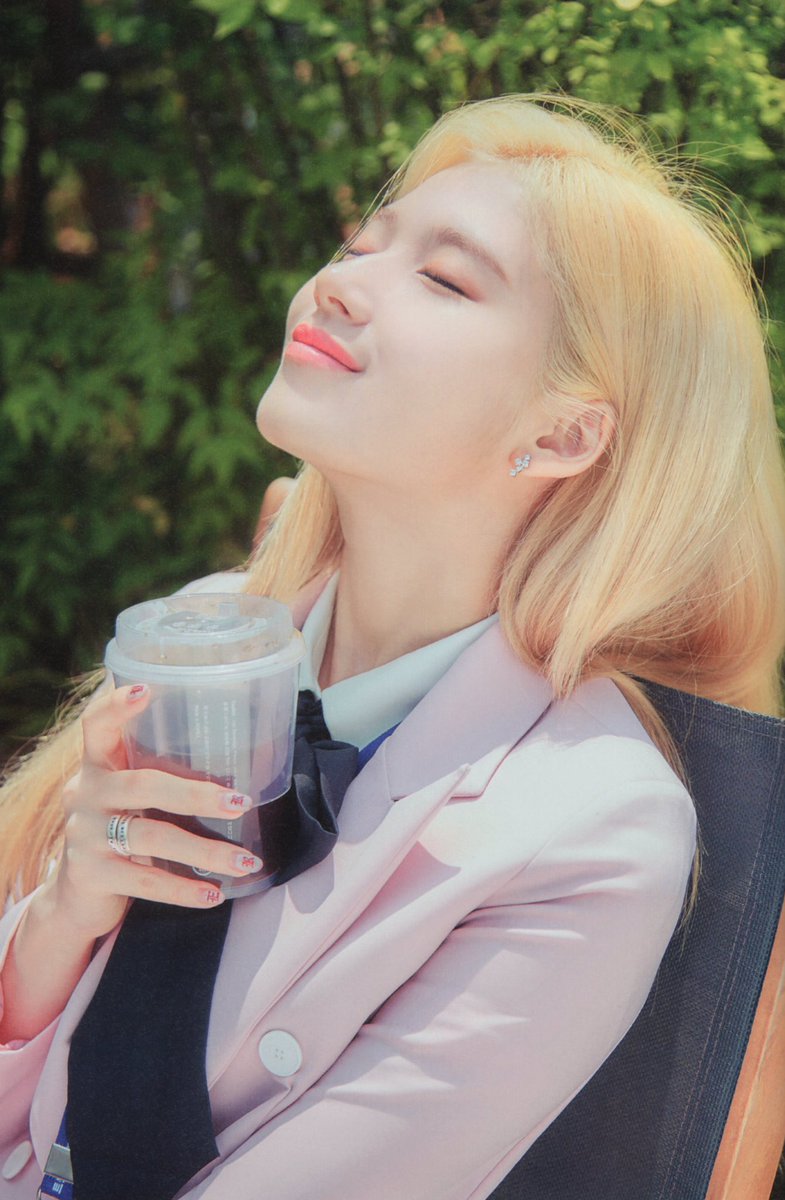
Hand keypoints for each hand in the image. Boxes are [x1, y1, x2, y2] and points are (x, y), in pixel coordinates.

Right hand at [53, 683, 259, 939]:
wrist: (76, 896)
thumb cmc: (125, 829)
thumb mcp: (132, 797)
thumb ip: (162, 775)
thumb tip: (249, 757)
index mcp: (97, 764)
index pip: (96, 725)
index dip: (115, 706)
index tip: (146, 689)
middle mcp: (84, 794)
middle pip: (142, 785)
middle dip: (196, 794)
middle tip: (241, 802)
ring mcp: (84, 835)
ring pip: (150, 836)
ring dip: (205, 851)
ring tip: (245, 861)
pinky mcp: (89, 875)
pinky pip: (144, 880)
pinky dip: (183, 889)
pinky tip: (213, 895)